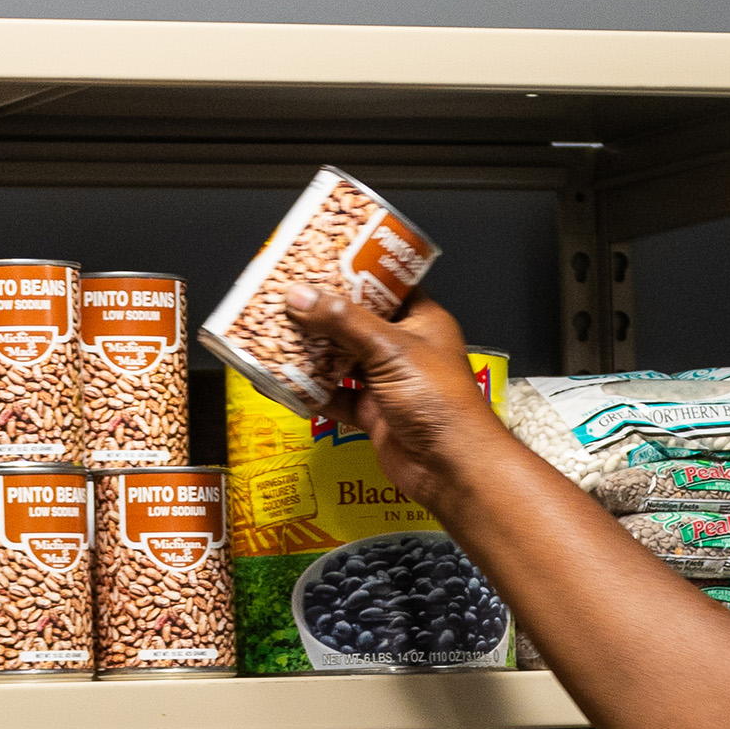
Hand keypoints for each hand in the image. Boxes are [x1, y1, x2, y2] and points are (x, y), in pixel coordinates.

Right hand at [284, 288, 496, 511]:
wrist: (450, 468)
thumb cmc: (441, 402)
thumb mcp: (390, 348)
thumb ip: (343, 322)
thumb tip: (301, 297)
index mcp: (422, 321)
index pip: (386, 286)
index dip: (355, 273)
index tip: (320, 259)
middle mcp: (405, 349)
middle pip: (357, 323)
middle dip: (324, 313)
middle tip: (288, 295)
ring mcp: (388, 383)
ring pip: (344, 360)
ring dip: (314, 351)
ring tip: (278, 330)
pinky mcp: (374, 414)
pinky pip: (338, 397)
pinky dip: (315, 391)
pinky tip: (289, 379)